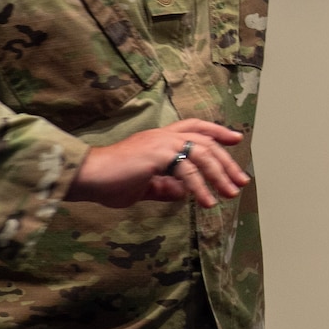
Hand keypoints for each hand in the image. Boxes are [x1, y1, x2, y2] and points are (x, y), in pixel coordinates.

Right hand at [69, 118, 249, 208]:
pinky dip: (200, 187)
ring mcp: (161, 142)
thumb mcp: (143, 187)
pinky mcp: (158, 154)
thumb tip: (181, 193)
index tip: (236, 139)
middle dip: (226, 161)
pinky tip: (207, 201)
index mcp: (159, 139)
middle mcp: (163, 135)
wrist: (86, 177)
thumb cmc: (108, 182)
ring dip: (219, 175)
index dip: (217, 131)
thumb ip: (163, 187)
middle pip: (206, 142)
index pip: (195, 127)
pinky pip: (188, 170)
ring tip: (230, 194)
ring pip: (202, 154)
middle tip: (241, 181)